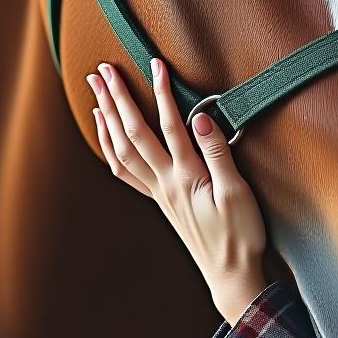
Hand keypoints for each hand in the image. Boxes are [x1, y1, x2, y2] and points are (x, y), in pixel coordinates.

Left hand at [86, 58, 268, 324]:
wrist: (231, 274)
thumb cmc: (240, 235)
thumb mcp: (237, 192)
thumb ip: (218, 153)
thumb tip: (200, 118)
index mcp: (186, 177)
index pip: (169, 125)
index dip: (161, 92)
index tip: (155, 63)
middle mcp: (165, 183)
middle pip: (133, 134)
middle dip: (117, 99)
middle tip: (102, 70)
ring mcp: (159, 193)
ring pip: (122, 151)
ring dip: (108, 120)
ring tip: (96, 94)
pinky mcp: (160, 201)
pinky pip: (126, 171)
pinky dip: (111, 149)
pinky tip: (109, 134)